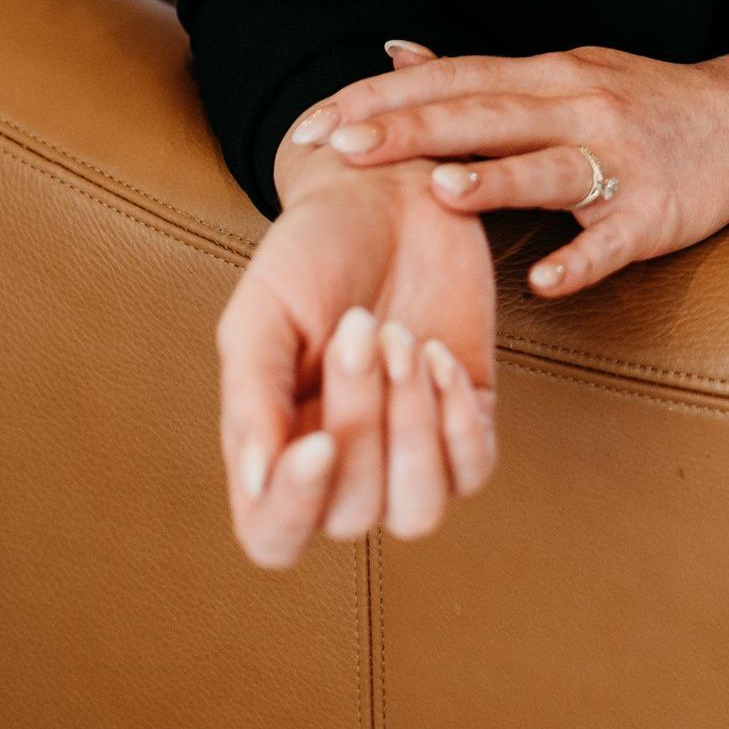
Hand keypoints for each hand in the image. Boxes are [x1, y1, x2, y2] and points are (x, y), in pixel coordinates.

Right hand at [217, 104, 498, 568]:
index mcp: (273, 450)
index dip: (296, 509)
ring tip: (402, 340)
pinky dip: (460, 419)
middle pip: (354, 514)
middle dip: (361, 418)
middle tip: (359, 326)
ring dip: (414, 431)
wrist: (384, 193)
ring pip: (418, 511)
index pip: (274, 535)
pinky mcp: (467, 415)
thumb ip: (254, 398)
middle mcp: (339, 466)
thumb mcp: (262, 313)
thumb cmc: (309, 254)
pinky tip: (439, 352)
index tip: (319, 442)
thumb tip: (256, 482)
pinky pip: (474, 468)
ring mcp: (407, 447)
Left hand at [281, 38, 728, 299]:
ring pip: (551, 168)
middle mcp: (580, 107)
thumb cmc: (644, 103)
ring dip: (495, 179)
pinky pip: (615, 240)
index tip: (314, 124)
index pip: (452, 80)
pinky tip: (547, 283)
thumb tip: (394, 56)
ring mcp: (621, 160)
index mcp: (549, 76)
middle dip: (410, 131)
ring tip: (438, 191)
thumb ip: (480, 77)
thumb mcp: (563, 73)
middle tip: (341, 150)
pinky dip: (582, 258)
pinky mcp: (658, 213)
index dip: (380, 100)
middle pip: (486, 115)